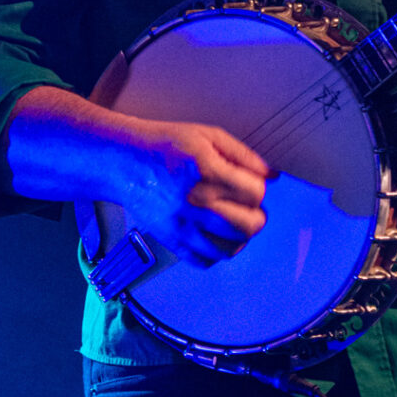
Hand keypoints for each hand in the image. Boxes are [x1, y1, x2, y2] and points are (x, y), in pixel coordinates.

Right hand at [112, 116, 272, 266]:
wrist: (125, 162)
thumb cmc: (165, 145)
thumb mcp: (208, 136)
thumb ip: (243, 155)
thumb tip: (271, 174)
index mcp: (208, 172)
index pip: (255, 193)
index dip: (258, 188)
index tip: (249, 184)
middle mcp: (196, 202)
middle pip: (249, 225)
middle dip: (256, 216)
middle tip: (248, 207)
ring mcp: (183, 225)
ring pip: (229, 248)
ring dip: (239, 237)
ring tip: (233, 222)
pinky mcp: (171, 240)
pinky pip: (204, 261)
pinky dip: (216, 253)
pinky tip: (214, 236)